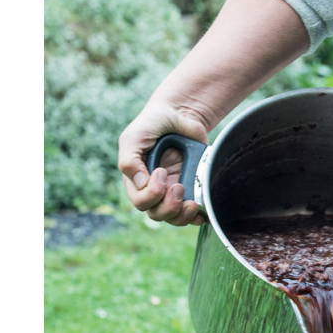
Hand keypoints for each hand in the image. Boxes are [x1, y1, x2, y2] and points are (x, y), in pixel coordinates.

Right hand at [118, 101, 208, 225]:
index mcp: (137, 181)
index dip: (152, 194)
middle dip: (169, 206)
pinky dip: (197, 217)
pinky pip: (193, 214)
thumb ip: (130, 160)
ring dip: (183, 216)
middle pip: (157, 214)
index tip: (161, 172)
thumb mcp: (134, 137)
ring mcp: (173, 192)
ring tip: (192, 203)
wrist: (181, 114)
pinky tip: (202, 214)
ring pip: (174, 218)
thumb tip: (141, 185)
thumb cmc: (153, 124)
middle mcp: (154, 190)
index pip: (141, 202)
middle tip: (179, 187)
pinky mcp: (192, 190)